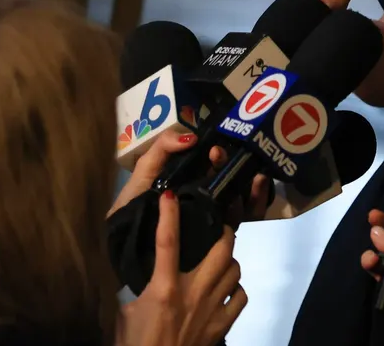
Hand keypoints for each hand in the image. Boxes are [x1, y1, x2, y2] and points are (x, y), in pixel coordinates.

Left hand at [110, 134, 270, 225]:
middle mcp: (204, 196)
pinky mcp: (220, 233)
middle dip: (235, 165)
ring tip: (255, 174)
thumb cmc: (132, 210)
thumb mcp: (145, 173)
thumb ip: (162, 149)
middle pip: (230, 178)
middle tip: (225, 159)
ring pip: (241, 196)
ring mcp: (214, 216)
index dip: (218, 156)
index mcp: (188, 181)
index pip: (213, 166)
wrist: (126, 246)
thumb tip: (193, 138)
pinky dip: (256, 202)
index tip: (215, 150)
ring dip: (253, 184)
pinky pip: (243, 217)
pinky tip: (257, 188)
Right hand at [118, 192, 244, 345]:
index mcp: (163, 288)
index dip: (169, 215)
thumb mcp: (125, 312)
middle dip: (223, 232)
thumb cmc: (133, 344)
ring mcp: (212, 309)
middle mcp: (193, 293)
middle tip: (216, 228)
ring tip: (220, 259)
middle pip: (222, 249)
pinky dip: (236, 290)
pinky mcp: (222, 325)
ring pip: (236, 270)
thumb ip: (138, 287)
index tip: (170, 194)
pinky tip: (227, 289)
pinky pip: (241, 297)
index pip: (167, 243)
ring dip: (230, 261)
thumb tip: (143, 269)